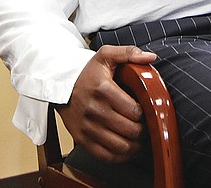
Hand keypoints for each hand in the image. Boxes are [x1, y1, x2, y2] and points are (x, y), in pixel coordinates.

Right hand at [55, 45, 156, 162]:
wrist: (60, 85)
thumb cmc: (87, 72)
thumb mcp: (105, 55)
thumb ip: (129, 53)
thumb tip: (150, 57)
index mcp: (103, 89)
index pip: (135, 111)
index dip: (145, 113)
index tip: (144, 110)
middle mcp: (94, 110)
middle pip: (131, 130)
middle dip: (142, 130)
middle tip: (144, 125)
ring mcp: (88, 127)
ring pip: (121, 146)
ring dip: (135, 145)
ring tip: (137, 138)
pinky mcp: (82, 139)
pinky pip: (107, 156)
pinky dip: (121, 156)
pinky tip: (126, 148)